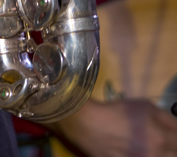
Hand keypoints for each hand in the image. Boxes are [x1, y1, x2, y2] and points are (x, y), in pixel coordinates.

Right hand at [49, 99, 176, 156]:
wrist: (90, 127)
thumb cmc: (118, 113)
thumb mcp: (144, 106)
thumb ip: (166, 117)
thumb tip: (176, 125)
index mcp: (160, 138)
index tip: (173, 133)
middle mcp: (156, 155)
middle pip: (175, 153)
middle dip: (173, 146)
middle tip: (166, 140)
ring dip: (164, 152)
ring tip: (155, 145)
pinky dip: (151, 155)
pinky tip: (144, 150)